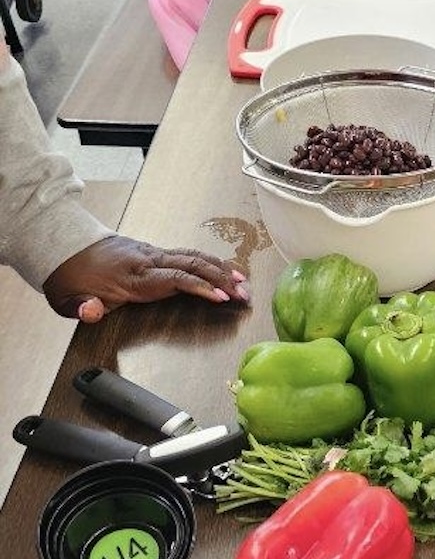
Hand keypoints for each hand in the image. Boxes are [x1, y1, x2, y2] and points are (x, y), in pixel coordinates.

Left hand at [43, 236, 249, 323]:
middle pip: (193, 264)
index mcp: (132, 275)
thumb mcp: (66, 298)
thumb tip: (92, 311)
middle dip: (223, 279)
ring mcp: (154, 254)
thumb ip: (81, 307)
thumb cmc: (72, 276)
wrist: (66, 247)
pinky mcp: (157, 253)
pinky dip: (212, 262)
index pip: (174, 278)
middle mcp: (148, 260)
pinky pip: (190, 255)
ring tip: (244, 283)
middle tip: (244, 294)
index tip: (220, 296)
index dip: (200, 287)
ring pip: (195, 257)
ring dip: (222, 269)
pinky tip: (226, 270)